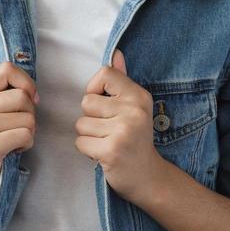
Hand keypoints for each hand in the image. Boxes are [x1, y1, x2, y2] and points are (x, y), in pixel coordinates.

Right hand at [0, 60, 37, 200]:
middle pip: (22, 96)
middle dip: (29, 114)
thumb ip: (6, 95)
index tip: (28, 100)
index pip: (7, 69)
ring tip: (11, 140)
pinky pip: (25, 135)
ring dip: (28, 132)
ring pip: (28, 118)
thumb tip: (34, 93)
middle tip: (15, 128)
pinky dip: (26, 144)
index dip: (25, 83)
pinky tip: (12, 150)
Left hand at [74, 49, 167, 204]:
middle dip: (91, 117)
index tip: (105, 104)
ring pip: (81, 123)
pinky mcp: (111, 150)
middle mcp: (133, 111)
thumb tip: (115, 53)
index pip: (105, 74)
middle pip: (87, 101)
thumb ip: (122, 81)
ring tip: (107, 142)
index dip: (95, 88)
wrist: (148, 177)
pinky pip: (80, 142)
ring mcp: (123, 131)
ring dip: (88, 135)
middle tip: (109, 130)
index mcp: (139, 96)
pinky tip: (103, 154)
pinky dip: (87, 150)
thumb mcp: (135, 107)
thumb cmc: (136, 139)